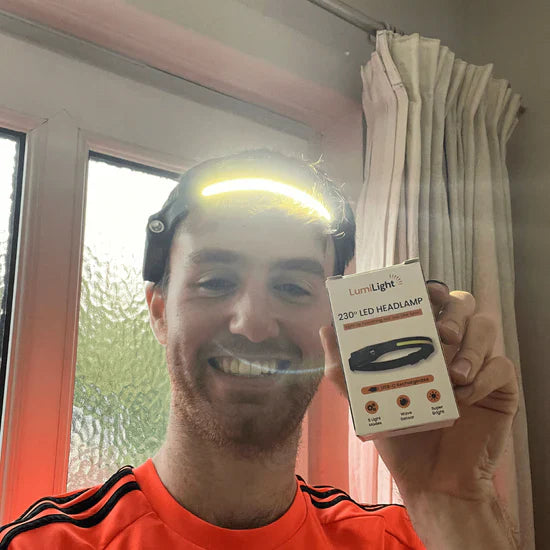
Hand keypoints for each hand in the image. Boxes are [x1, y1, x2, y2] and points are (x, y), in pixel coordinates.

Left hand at [319, 282, 518, 501]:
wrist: (431, 480)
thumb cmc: (400, 437)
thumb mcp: (365, 401)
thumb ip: (343, 369)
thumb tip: (325, 329)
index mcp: (423, 343)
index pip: (432, 302)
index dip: (431, 289)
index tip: (424, 291)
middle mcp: (452, 347)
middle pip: (463, 303)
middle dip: (453, 311)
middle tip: (441, 334)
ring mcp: (478, 365)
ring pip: (487, 327)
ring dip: (471, 346)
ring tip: (453, 375)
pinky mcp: (500, 388)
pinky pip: (502, 366)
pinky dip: (485, 376)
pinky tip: (466, 396)